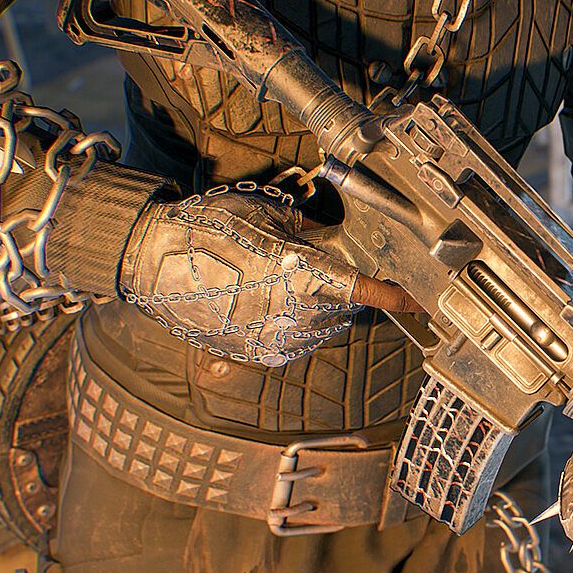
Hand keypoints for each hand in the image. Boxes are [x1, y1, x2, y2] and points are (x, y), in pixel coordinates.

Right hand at [118, 186, 417, 364]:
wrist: (152, 264)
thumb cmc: (209, 231)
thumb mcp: (270, 218)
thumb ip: (315, 235)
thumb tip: (341, 242)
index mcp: (306, 275)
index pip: (371, 291)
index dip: (400, 295)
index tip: (420, 299)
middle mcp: (298, 314)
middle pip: (348, 308)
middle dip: (343, 289)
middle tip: (314, 264)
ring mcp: (278, 340)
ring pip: (325, 327)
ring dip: (319, 308)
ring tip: (280, 280)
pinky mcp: (261, 355)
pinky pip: (297, 341)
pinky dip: (294, 324)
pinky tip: (264, 300)